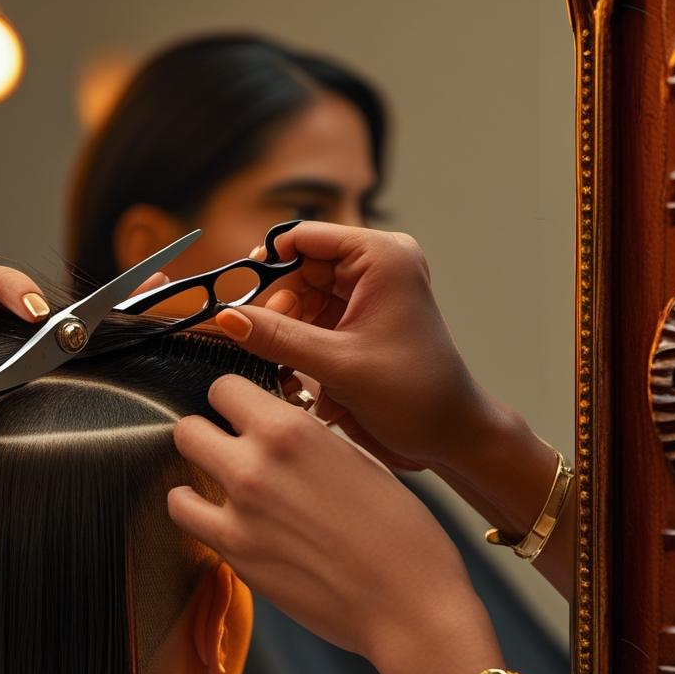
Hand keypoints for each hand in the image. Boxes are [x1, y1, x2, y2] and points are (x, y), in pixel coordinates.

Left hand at [168, 375, 493, 673]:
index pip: (224, 388)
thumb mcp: (360, 461)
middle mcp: (255, 465)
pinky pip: (187, 520)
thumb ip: (309, 440)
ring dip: (196, 478)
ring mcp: (238, 513)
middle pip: (188, 429)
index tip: (241, 413)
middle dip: (207, 435)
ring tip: (219, 488)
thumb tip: (284, 427)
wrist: (409, 606)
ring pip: (178, 476)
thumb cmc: (402, 536)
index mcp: (290, 431)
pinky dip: (197, 516)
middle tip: (227, 449)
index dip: (233, 400)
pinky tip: (219, 519)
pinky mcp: (234, 555)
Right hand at [218, 222, 494, 471]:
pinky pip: (312, 320)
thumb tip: (225, 317)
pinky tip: (299, 375)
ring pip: (300, 297)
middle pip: (298, 269)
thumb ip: (277, 337)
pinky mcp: (360, 321)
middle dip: (276, 305)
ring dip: (285, 331)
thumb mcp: (338, 365)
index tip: (235, 298)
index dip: (266, 264)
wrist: (449, 436)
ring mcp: (368, 294)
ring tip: (285, 367)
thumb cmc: (415, 396)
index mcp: (381, 258)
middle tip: (259, 341)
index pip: (304, 238)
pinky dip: (299, 345)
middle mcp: (375, 267)